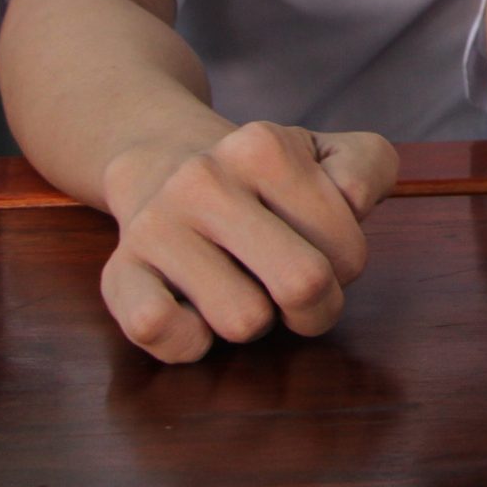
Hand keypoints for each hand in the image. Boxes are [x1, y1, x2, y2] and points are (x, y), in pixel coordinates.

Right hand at [98, 120, 398, 362]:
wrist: (166, 163)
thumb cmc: (270, 177)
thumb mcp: (331, 153)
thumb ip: (369, 166)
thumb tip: (350, 198)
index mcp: (263, 146)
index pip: (348, 250)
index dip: (346, 264)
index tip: (321, 246)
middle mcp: (202, 179)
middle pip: (303, 285)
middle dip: (316, 306)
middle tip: (297, 289)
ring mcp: (155, 227)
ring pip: (241, 321)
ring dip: (255, 319)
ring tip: (243, 284)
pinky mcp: (118, 273)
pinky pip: (159, 330)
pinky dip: (190, 340)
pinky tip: (197, 310)